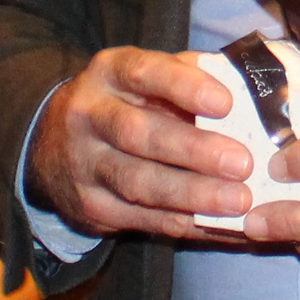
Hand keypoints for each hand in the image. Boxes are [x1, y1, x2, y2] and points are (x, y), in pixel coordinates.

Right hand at [29, 47, 258, 241]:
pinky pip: (144, 220)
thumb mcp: (144, 79)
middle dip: (193, 150)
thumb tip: (249, 89)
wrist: (50, 148)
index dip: (184, 86)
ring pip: (138, 182)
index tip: (225, 103)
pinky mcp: (92, 207)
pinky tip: (225, 226)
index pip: (143, 73)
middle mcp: (89, 116)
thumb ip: (189, 77)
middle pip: (138, 134)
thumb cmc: (124, 104)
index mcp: (108, 74)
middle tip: (242, 163)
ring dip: (192, 195)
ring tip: (238, 202)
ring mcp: (85, 165)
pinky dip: (188, 224)